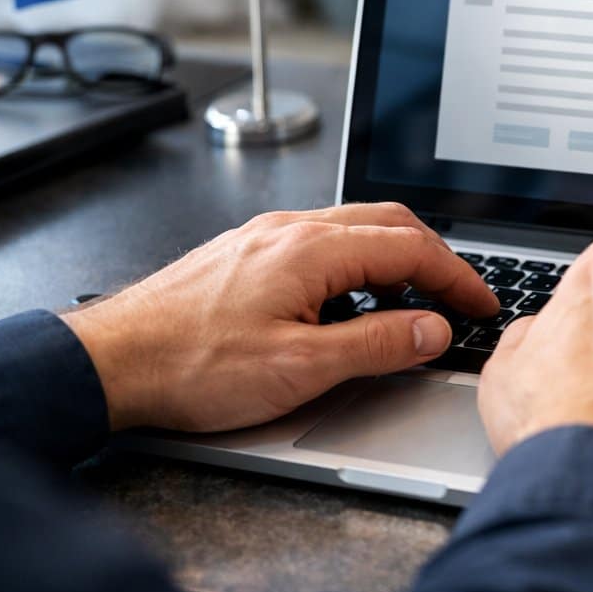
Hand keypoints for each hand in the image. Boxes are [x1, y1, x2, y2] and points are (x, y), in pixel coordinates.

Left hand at [62, 203, 496, 431]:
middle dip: (435, 256)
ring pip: (354, 229)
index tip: (482, 303)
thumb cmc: (191, 365)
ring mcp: (266, 236)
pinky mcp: (246, 252)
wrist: (109, 362)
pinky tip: (350, 304)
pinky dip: (357, 264)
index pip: (412, 246)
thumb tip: (433, 329)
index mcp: (313, 249)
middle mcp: (292, 229)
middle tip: (461, 295)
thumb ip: (377, 346)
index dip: (458, 276)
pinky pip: (321, 242)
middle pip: (389, 223)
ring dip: (395, 257)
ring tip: (413, 302)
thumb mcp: (300, 368)